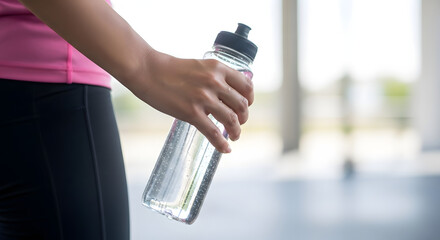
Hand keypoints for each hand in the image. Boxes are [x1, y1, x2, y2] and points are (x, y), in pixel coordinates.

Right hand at [128, 50, 253, 152]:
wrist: (147, 70)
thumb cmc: (170, 69)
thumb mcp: (199, 66)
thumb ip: (213, 78)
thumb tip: (225, 95)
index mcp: (218, 68)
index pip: (246, 86)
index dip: (249, 99)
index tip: (246, 106)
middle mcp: (214, 82)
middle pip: (241, 105)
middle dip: (243, 118)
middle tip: (239, 123)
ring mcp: (203, 98)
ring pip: (231, 120)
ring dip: (236, 131)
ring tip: (234, 136)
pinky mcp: (191, 112)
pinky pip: (213, 133)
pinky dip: (222, 144)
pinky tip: (225, 149)